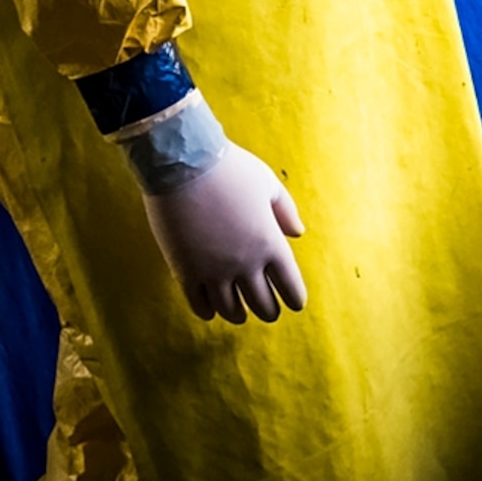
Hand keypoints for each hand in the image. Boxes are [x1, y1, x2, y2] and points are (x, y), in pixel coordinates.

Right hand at [140, 142, 307, 322]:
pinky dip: (207, 311)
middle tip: (270, 312)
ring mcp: (214, 271)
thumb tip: (298, 233)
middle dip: (269, 310)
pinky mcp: (185, 271)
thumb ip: (285, 211)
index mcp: (271, 243)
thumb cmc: (231, 170)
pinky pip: (198, 303)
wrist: (183, 164)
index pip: (290, 286)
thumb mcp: (268, 184)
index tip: (296, 304)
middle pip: (262, 304)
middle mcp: (246, 263)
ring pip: (230, 310)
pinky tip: (211, 311)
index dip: (295, 298)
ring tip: (241, 315)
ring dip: (239, 315)